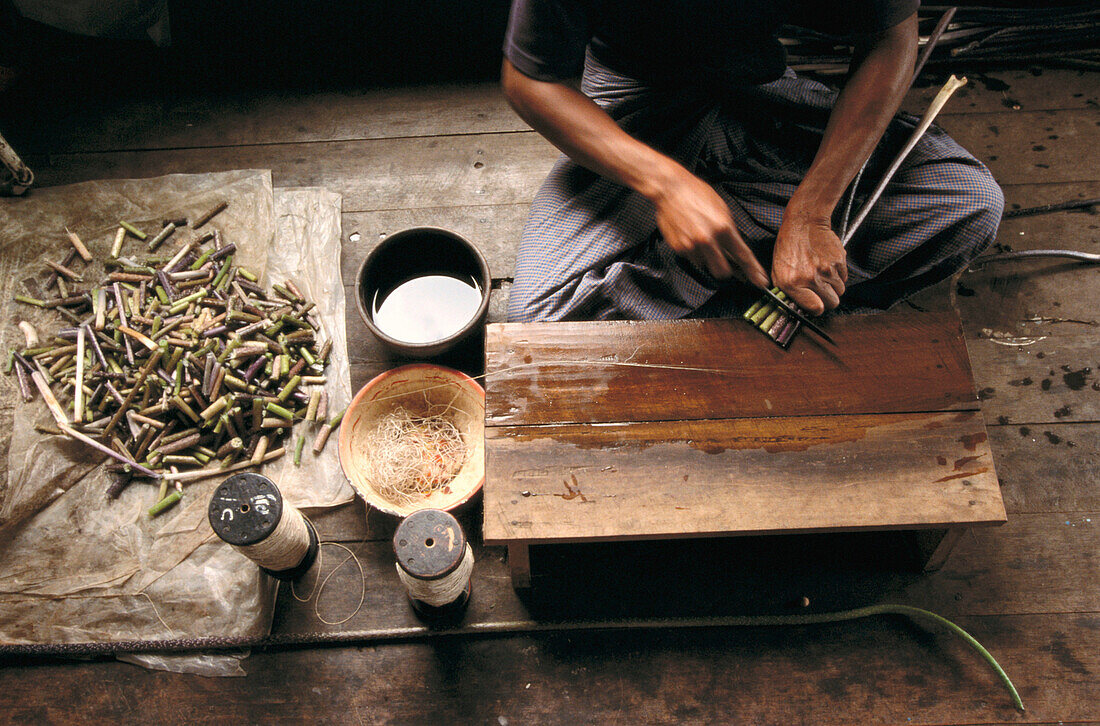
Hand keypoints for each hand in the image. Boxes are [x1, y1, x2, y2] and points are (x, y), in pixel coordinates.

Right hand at [650, 168, 769, 288]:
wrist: (670, 189)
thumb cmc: (696, 194)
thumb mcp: (721, 208)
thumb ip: (729, 229)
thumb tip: (734, 247)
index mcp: (723, 227)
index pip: (742, 255)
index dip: (753, 271)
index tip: (760, 282)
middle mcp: (708, 239)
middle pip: (722, 271)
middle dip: (724, 269)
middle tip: (722, 261)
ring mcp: (691, 245)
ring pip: (704, 265)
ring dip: (705, 257)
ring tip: (699, 238)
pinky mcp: (678, 248)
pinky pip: (690, 257)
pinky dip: (691, 251)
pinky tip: (688, 235)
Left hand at [772, 214, 846, 314]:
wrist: (803, 223)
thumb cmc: (788, 246)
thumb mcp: (778, 271)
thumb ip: (788, 292)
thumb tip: (799, 308)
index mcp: (792, 283)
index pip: (815, 308)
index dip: (817, 308)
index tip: (815, 305)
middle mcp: (811, 278)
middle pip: (832, 303)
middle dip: (828, 299)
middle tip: (821, 291)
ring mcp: (827, 269)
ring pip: (840, 290)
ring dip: (833, 286)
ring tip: (822, 274)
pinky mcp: (839, 260)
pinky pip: (845, 277)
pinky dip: (838, 274)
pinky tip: (827, 265)